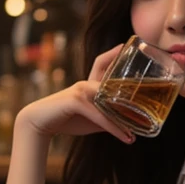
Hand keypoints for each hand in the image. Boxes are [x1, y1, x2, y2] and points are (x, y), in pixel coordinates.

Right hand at [16, 44, 133, 143]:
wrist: (40, 123)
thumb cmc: (66, 119)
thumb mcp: (92, 119)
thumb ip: (108, 118)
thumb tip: (129, 126)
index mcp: (89, 84)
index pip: (101, 63)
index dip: (113, 54)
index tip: (124, 46)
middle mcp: (86, 84)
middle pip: (106, 72)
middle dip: (121, 67)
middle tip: (145, 73)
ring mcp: (81, 91)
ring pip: (109, 102)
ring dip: (125, 116)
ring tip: (140, 127)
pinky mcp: (76, 102)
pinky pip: (101, 116)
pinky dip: (114, 128)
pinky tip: (127, 137)